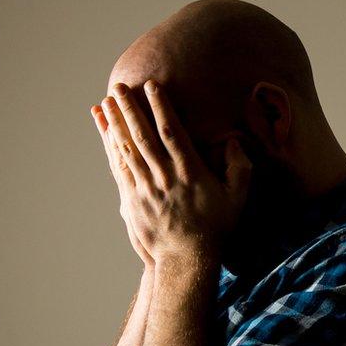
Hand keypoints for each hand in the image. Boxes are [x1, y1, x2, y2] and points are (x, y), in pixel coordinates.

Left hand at [95, 79, 252, 265]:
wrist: (186, 260)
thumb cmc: (216, 228)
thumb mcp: (238, 198)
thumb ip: (240, 168)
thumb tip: (234, 144)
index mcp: (190, 173)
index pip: (172, 133)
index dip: (161, 107)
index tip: (152, 86)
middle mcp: (165, 177)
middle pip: (143, 136)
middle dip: (131, 109)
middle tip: (119, 86)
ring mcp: (145, 188)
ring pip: (127, 148)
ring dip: (116, 123)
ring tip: (107, 101)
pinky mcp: (131, 199)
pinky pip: (119, 167)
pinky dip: (110, 146)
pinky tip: (105, 131)